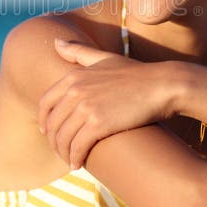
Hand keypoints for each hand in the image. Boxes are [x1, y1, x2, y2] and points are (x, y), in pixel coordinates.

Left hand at [38, 38, 184, 169]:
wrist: (162, 86)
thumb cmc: (136, 73)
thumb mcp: (104, 58)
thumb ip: (78, 52)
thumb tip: (56, 42)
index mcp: (74, 76)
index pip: (46, 102)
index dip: (44, 120)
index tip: (47, 132)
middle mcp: (76, 90)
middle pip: (52, 123)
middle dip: (54, 141)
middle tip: (60, 151)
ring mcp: (86, 107)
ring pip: (63, 138)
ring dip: (63, 153)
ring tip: (70, 161)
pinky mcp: (99, 124)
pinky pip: (77, 147)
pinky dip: (75, 158)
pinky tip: (78, 164)